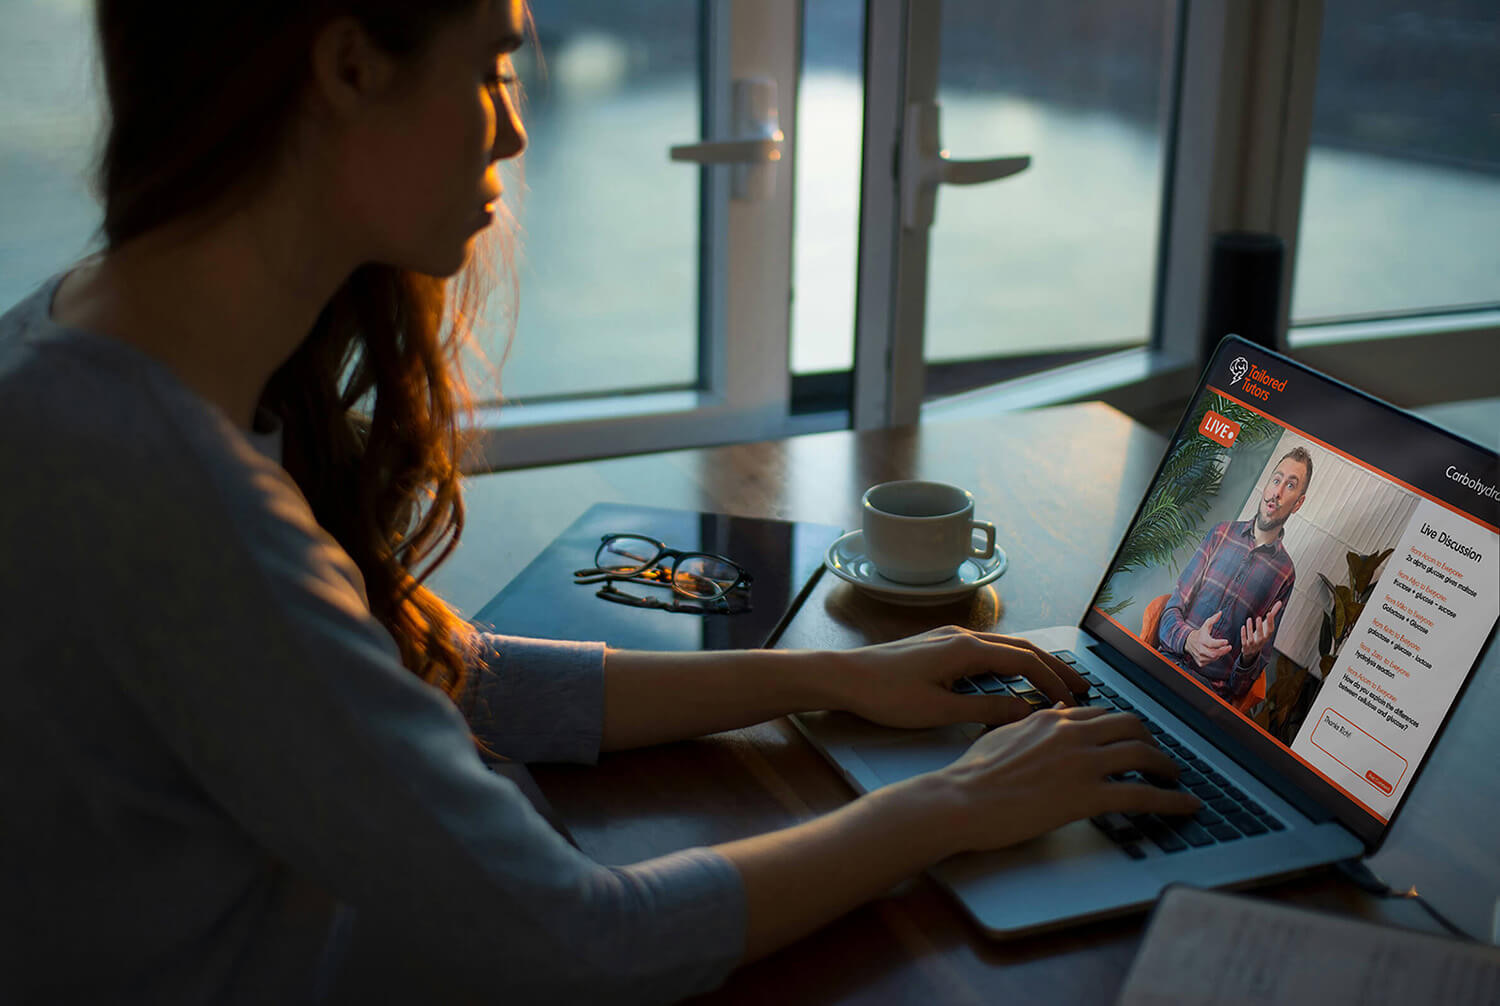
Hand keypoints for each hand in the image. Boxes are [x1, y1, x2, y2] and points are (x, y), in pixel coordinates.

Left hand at [830, 626, 1088, 730]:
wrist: (844, 676)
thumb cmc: (885, 695)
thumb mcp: (938, 711)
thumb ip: (984, 711)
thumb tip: (1025, 711)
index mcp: (967, 649)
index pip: (1025, 661)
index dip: (1053, 681)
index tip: (1073, 702)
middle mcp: (963, 636)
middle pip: (1021, 648)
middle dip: (1054, 666)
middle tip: (1082, 686)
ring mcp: (950, 637)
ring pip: (1004, 646)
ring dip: (1033, 662)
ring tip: (1055, 682)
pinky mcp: (938, 645)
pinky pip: (986, 649)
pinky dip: (1010, 661)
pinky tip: (1012, 677)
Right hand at [930, 705, 1201, 852]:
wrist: (961, 800)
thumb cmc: (972, 774)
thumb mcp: (1002, 734)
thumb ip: (1031, 722)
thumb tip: (1052, 710)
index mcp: (1051, 718)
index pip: (1100, 714)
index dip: (1121, 727)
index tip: (1130, 738)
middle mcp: (1073, 733)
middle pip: (1130, 726)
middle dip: (1150, 739)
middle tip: (1157, 757)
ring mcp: (1083, 763)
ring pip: (1143, 754)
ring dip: (1166, 767)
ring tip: (1175, 779)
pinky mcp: (1088, 796)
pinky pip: (1143, 794)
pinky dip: (1172, 800)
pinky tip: (1187, 806)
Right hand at [1184, 611, 1231, 666]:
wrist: (1188, 642)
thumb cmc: (1200, 633)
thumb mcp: (1206, 625)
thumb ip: (1213, 619)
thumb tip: (1220, 612)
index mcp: (1202, 640)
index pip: (1212, 643)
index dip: (1220, 643)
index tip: (1226, 641)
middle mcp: (1200, 649)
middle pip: (1214, 653)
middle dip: (1223, 651)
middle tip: (1229, 647)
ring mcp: (1199, 656)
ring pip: (1213, 658)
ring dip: (1219, 654)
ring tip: (1222, 650)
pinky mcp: (1200, 662)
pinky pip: (1210, 662)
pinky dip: (1214, 659)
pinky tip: (1215, 654)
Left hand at [1238, 600, 1283, 663]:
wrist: (1252, 651)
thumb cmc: (1261, 634)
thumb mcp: (1266, 625)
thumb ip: (1273, 614)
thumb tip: (1279, 602)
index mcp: (1267, 635)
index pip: (1271, 629)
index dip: (1270, 622)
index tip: (1269, 613)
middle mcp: (1262, 640)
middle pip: (1262, 635)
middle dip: (1260, 627)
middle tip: (1259, 617)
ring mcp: (1253, 644)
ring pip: (1252, 638)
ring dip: (1250, 629)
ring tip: (1249, 619)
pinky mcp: (1245, 646)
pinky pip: (1244, 641)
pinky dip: (1244, 634)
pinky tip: (1243, 627)